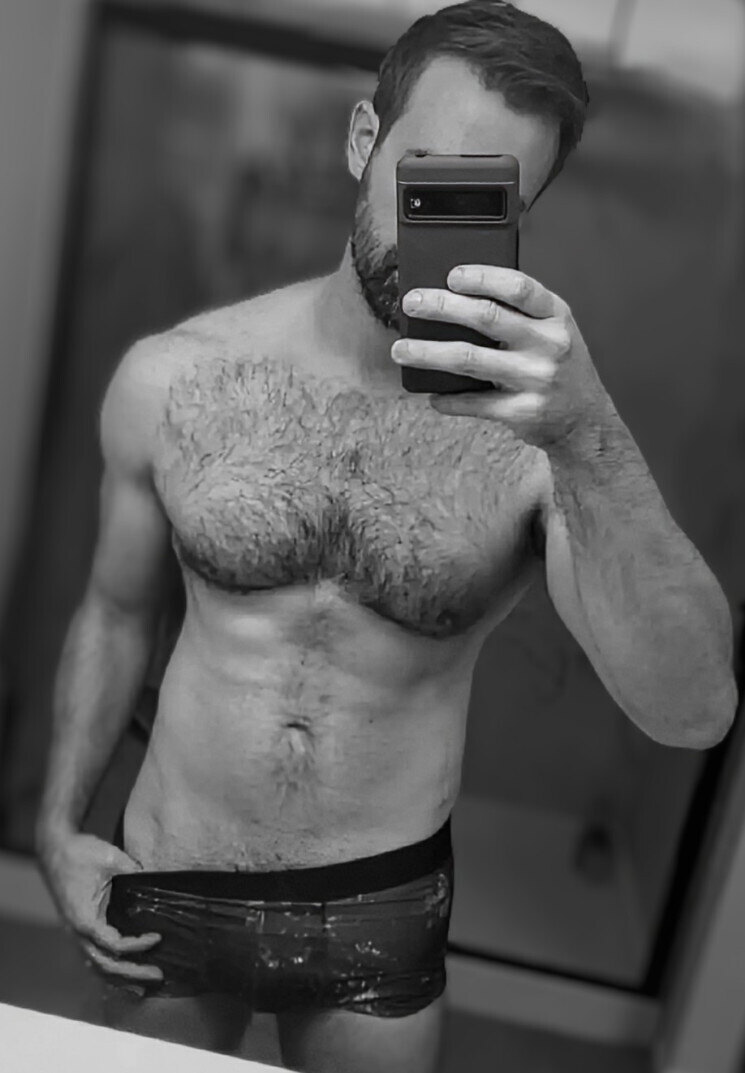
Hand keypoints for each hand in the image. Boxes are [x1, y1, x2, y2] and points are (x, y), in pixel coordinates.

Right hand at [37, 830, 162, 983]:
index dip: (137, 946)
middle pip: (105, 965)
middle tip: (159, 976)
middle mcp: (77, 933)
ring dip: (120, 979)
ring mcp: (75, 934)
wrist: (56, 849)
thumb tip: (158, 880)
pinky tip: (122, 977)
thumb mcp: (111, 859)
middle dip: (133, 974)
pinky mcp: (77, 930)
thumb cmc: (81, 854)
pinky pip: (92, 958)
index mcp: (84, 919)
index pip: (114, 944)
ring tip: (143, 987)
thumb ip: (134, 870)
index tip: (158, 938)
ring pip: (96, 967)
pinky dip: (108, 970)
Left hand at [391, 265, 609, 447]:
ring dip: (428, 353)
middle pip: (486, 317)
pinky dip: (447, 399)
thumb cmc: (559, 367)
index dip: (482, 277)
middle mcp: (549, 344)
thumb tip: (455, 298)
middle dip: (441, 307)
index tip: (450, 275)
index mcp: (557, 315)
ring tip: (401, 350)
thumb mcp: (553, 331)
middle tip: (411, 303)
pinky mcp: (522, 412)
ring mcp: (536, 379)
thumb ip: (519, 314)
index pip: (518, 286)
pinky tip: (431, 394)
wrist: (585, 421)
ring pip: (469, 359)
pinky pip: (473, 403)